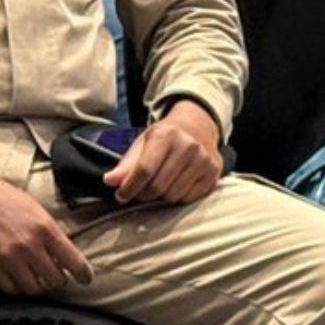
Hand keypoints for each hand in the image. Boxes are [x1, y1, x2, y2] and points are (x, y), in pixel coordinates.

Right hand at [0, 143, 92, 295]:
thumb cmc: (0, 194)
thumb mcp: (33, 207)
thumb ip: (50, 231)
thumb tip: (64, 253)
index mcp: (44, 227)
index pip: (74, 262)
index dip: (84, 275)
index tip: (85, 278)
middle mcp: (29, 244)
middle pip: (56, 280)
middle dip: (59, 280)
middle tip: (56, 274)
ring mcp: (9, 256)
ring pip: (34, 288)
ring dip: (38, 285)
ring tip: (36, 276)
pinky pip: (11, 288)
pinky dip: (17, 286)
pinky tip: (18, 277)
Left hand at [105, 103, 223, 205]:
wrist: (198, 125)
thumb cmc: (166, 136)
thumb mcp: (144, 142)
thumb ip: (127, 163)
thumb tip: (109, 181)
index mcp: (165, 135)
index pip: (144, 170)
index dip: (130, 187)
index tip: (121, 196)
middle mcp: (187, 146)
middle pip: (158, 186)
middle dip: (144, 194)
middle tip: (139, 192)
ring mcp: (203, 160)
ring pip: (174, 195)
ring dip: (161, 197)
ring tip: (158, 186)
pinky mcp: (214, 172)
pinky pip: (189, 198)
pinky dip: (178, 197)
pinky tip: (176, 184)